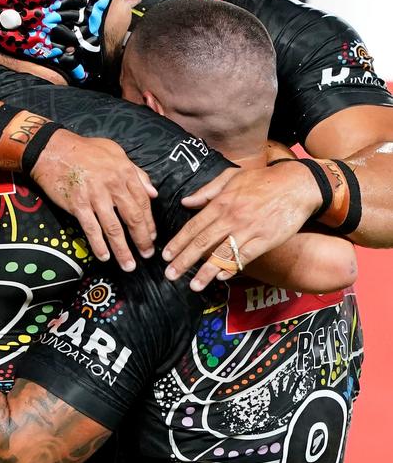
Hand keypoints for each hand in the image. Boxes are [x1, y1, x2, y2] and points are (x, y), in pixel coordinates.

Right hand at [31, 129, 157, 269]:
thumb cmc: (85, 150)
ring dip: (122, 250)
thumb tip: (153, 193)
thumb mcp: (116, 153)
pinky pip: (91, 228)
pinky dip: (98, 245)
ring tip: (129, 265)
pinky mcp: (78, 204)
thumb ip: (136, 173)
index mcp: (124, 172)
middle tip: (146, 254)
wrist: (53, 150)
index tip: (152, 236)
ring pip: (114, 228)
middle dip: (142, 240)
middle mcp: (112, 185)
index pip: (143, 202)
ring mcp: (95, 196)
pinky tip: (104, 256)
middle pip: (133, 217)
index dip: (149, 222)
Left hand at [162, 162, 321, 289]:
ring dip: (206, 271)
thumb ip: (207, 191)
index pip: (194, 226)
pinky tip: (221, 277)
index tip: (166, 255)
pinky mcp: (266, 240)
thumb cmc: (262, 180)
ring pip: (222, 253)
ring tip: (193, 285)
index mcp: (221, 202)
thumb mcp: (231, 177)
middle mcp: (231, 217)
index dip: (178, 242)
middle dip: (184, 260)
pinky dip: (232, 267)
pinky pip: (245, 257)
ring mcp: (249, 230)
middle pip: (203, 242)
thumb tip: (186, 202)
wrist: (296, 185)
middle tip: (170, 274)